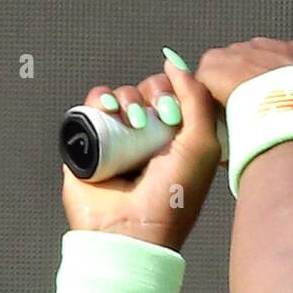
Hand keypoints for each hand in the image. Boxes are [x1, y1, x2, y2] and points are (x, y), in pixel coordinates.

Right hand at [61, 57, 222, 252]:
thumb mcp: (203, 146)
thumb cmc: (174, 197)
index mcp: (180, 140)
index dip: (174, 91)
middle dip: (149, 94)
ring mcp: (118, 139)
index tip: (173, 113)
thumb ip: (198, 99)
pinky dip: (98, 100)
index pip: (176, 95)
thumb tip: (174, 61)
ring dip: (124, 98)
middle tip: (149, 120)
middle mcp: (149, 138)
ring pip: (119, 94)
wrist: (131, 231)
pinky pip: (91, 105)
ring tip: (129, 123)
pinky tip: (106, 113)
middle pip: (146, 90)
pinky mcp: (89, 142)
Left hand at [195, 36, 292, 159]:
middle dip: (250, 93)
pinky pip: (204, 87)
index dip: (281, 90)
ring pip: (225, 76)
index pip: (286, 65)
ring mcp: (239, 52)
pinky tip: (215, 128)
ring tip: (232, 129)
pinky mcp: (214, 65)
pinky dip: (207, 106)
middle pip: (251, 68)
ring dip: (227, 99)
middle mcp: (269, 45)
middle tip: (253, 123)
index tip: (279, 111)